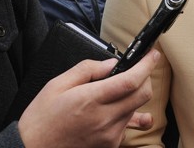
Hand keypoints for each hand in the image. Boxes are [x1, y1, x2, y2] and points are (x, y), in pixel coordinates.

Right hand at [18, 50, 158, 147]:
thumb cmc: (41, 120)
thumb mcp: (57, 85)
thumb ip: (87, 69)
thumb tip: (111, 63)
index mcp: (91, 100)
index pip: (131, 80)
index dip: (147, 65)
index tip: (152, 55)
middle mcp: (105, 119)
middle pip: (144, 94)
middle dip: (145, 78)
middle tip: (137, 70)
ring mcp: (109, 135)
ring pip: (137, 109)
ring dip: (134, 96)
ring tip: (118, 91)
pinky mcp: (110, 146)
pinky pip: (127, 126)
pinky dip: (126, 114)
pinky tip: (115, 111)